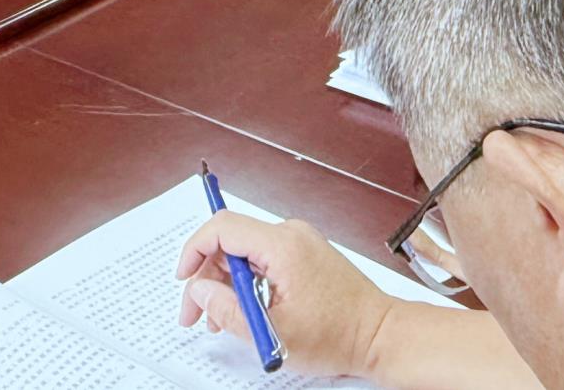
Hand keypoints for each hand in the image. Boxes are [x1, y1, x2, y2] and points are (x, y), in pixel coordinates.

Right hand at [177, 212, 392, 380]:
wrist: (380, 335)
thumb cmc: (338, 335)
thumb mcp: (272, 332)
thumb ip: (227, 310)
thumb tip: (198, 290)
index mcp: (282, 245)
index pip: (223, 228)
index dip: (194, 250)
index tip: (182, 278)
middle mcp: (291, 235)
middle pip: (231, 242)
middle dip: (206, 277)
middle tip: (195, 315)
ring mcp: (300, 243)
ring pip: (246, 254)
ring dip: (226, 284)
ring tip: (219, 321)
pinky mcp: (305, 255)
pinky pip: (264, 260)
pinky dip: (247, 283)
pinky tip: (243, 311)